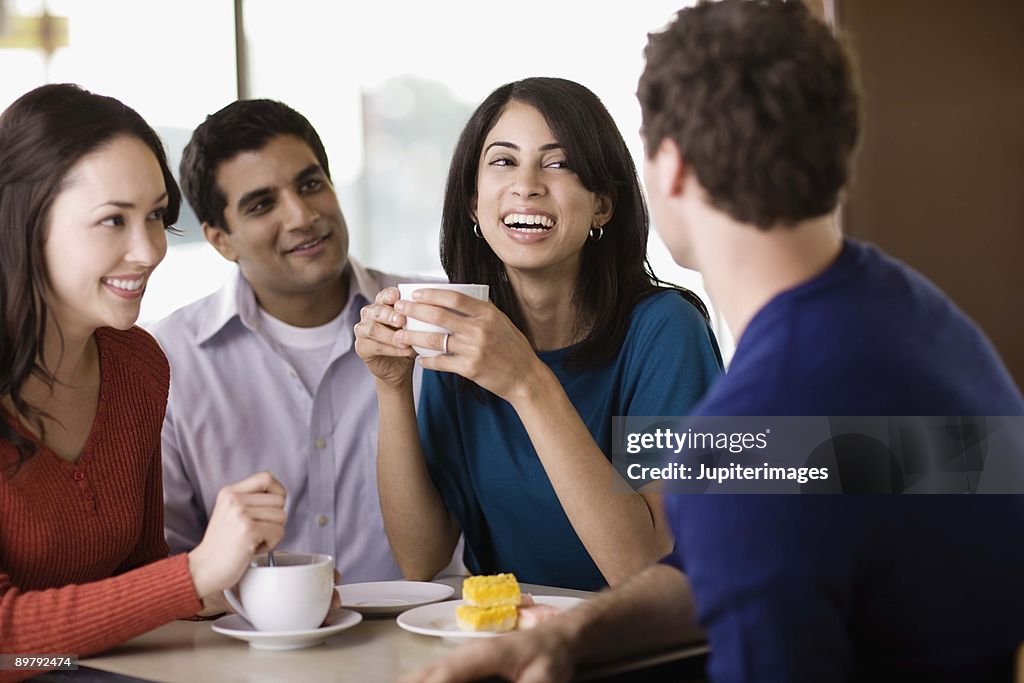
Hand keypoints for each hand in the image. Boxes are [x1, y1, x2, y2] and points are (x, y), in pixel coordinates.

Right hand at [187, 471, 286, 598]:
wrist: (203, 569)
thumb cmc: (221, 546)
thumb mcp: (229, 512)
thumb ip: (250, 500)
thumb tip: (280, 496)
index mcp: (229, 492)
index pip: (266, 478)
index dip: (278, 492)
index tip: (272, 508)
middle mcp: (234, 499)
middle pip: (279, 500)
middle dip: (274, 519)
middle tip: (256, 532)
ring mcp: (241, 513)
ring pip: (281, 516)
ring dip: (272, 533)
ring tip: (252, 540)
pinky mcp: (249, 530)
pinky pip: (279, 532)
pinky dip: (270, 544)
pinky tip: (252, 548)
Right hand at [354, 287, 416, 388]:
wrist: (400, 366)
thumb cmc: (408, 341)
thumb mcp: (416, 328)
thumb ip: (418, 318)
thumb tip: (433, 309)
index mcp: (383, 304)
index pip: (384, 295)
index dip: (389, 295)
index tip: (397, 297)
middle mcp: (370, 314)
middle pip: (376, 311)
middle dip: (389, 315)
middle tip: (402, 320)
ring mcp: (362, 330)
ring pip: (373, 329)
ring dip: (390, 335)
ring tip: (406, 341)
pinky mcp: (361, 347)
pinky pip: (375, 346)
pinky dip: (392, 349)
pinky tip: (406, 351)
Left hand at [393, 289, 542, 402]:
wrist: (524, 377)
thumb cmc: (513, 347)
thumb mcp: (501, 322)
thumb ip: (480, 311)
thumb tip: (454, 299)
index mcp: (488, 314)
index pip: (454, 298)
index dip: (432, 294)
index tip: (415, 294)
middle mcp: (480, 329)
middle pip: (439, 316)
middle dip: (414, 311)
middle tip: (399, 309)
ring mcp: (474, 349)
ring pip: (435, 340)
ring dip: (413, 337)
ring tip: (399, 335)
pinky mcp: (469, 368)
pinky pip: (441, 362)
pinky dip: (427, 361)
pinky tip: (419, 358)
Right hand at [400, 624, 576, 682]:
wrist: (560, 636)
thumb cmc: (552, 654)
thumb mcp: (544, 677)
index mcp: (483, 655)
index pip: (446, 675)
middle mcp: (467, 654)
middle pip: (427, 673)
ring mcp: (465, 658)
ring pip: (426, 672)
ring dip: (410, 682)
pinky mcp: (467, 665)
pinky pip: (435, 674)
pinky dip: (420, 680)